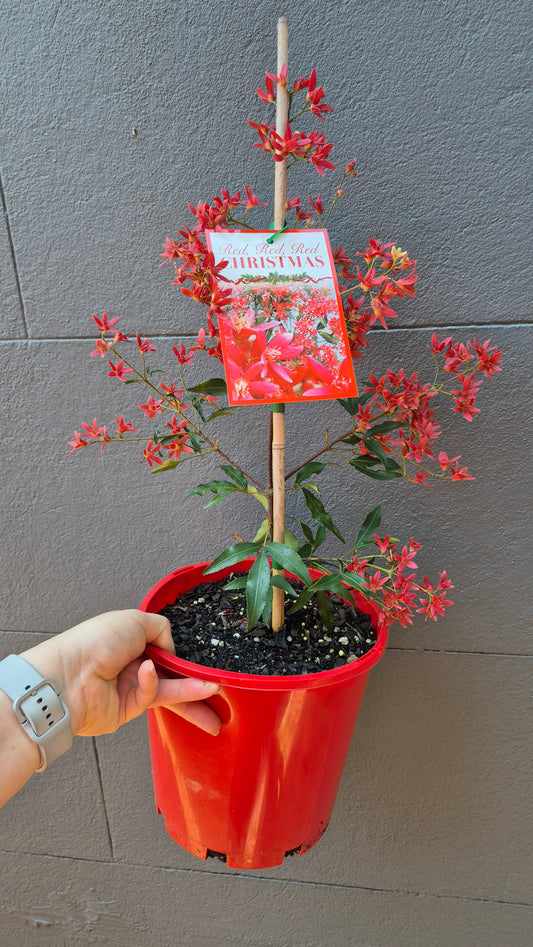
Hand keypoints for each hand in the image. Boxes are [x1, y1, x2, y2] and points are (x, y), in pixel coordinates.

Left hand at [21, 610, 220, 736]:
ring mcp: (130, 687)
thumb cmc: (95, 642)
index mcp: (130, 640)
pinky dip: (151, 682)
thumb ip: (162, 629)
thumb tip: (171, 647)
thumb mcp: (135, 620)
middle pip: (170, 674)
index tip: (201, 658)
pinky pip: (150, 696)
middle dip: (194, 682)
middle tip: (218, 689)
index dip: (181, 653)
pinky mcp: (128, 709)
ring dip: (191, 691)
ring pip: (168, 690)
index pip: (164, 648)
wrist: (68, 676)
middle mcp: (131, 664)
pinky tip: (148, 671)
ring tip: (213, 692)